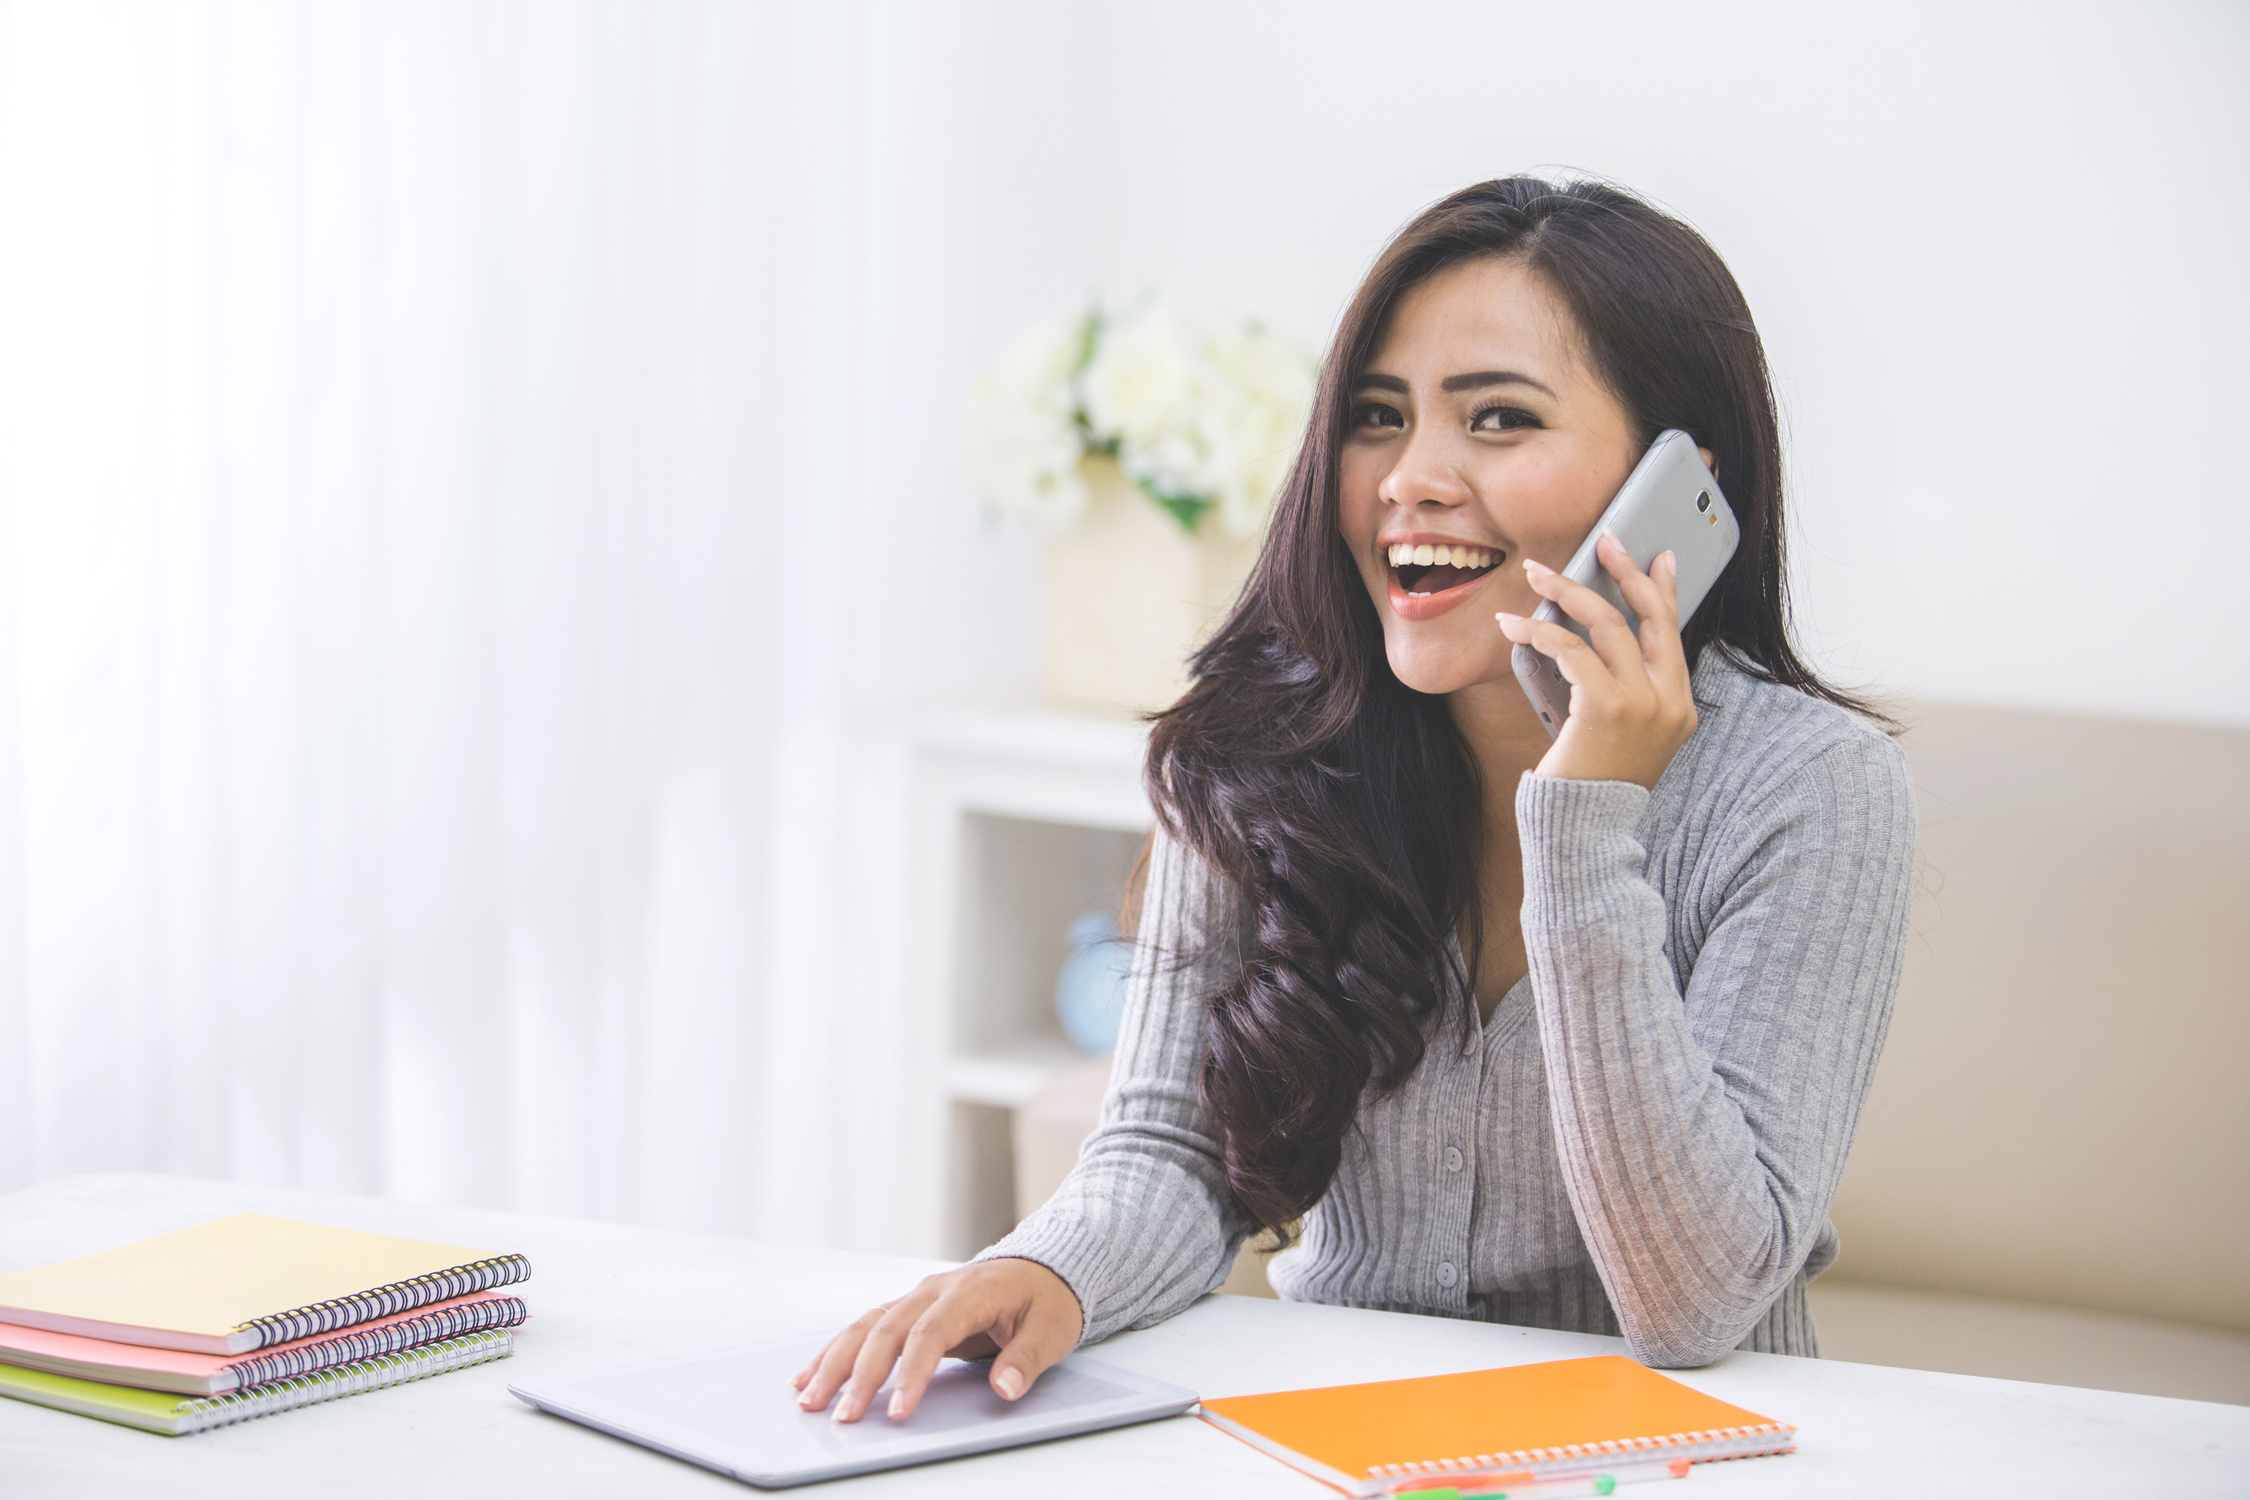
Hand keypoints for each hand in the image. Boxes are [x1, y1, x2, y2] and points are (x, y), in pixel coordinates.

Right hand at [788, 1257, 1083, 1423]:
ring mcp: (917, 1298)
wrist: (1043, 1268)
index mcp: (968, 1292)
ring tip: (809, 1399)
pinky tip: (810, 1375)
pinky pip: (866, 1328)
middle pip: (886, 1330)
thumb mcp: (1051, 1328)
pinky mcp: (908, 1310)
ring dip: (835, 1363)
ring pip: (866, 1327)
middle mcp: (933, 1291)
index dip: (912, 1373)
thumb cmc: (1046, 1299)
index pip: (931, 1333)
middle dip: (860, 1374)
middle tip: (842, 1416)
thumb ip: (1027, 1358)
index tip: (898, 1411)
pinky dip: (836, 1352)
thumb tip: (1006, 1387)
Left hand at [1495, 532, 1697, 788]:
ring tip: (1536, 575)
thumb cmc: (1591, 783)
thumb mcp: (1621, 736)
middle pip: (1651, 617)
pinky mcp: (1606, 707)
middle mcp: (1670, 703)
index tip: (1655, 557)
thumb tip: (1595, 640)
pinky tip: (1516, 625)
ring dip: (1567, 592)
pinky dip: (1540, 632)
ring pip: (1607, 624)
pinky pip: (1573, 651)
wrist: (1583, 831)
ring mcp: (1643, 705)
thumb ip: (1624, 692)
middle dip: (1624, 572)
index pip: (1675, 634)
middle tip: (1603, 541)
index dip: (1664, 591)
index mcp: (1680, 707)